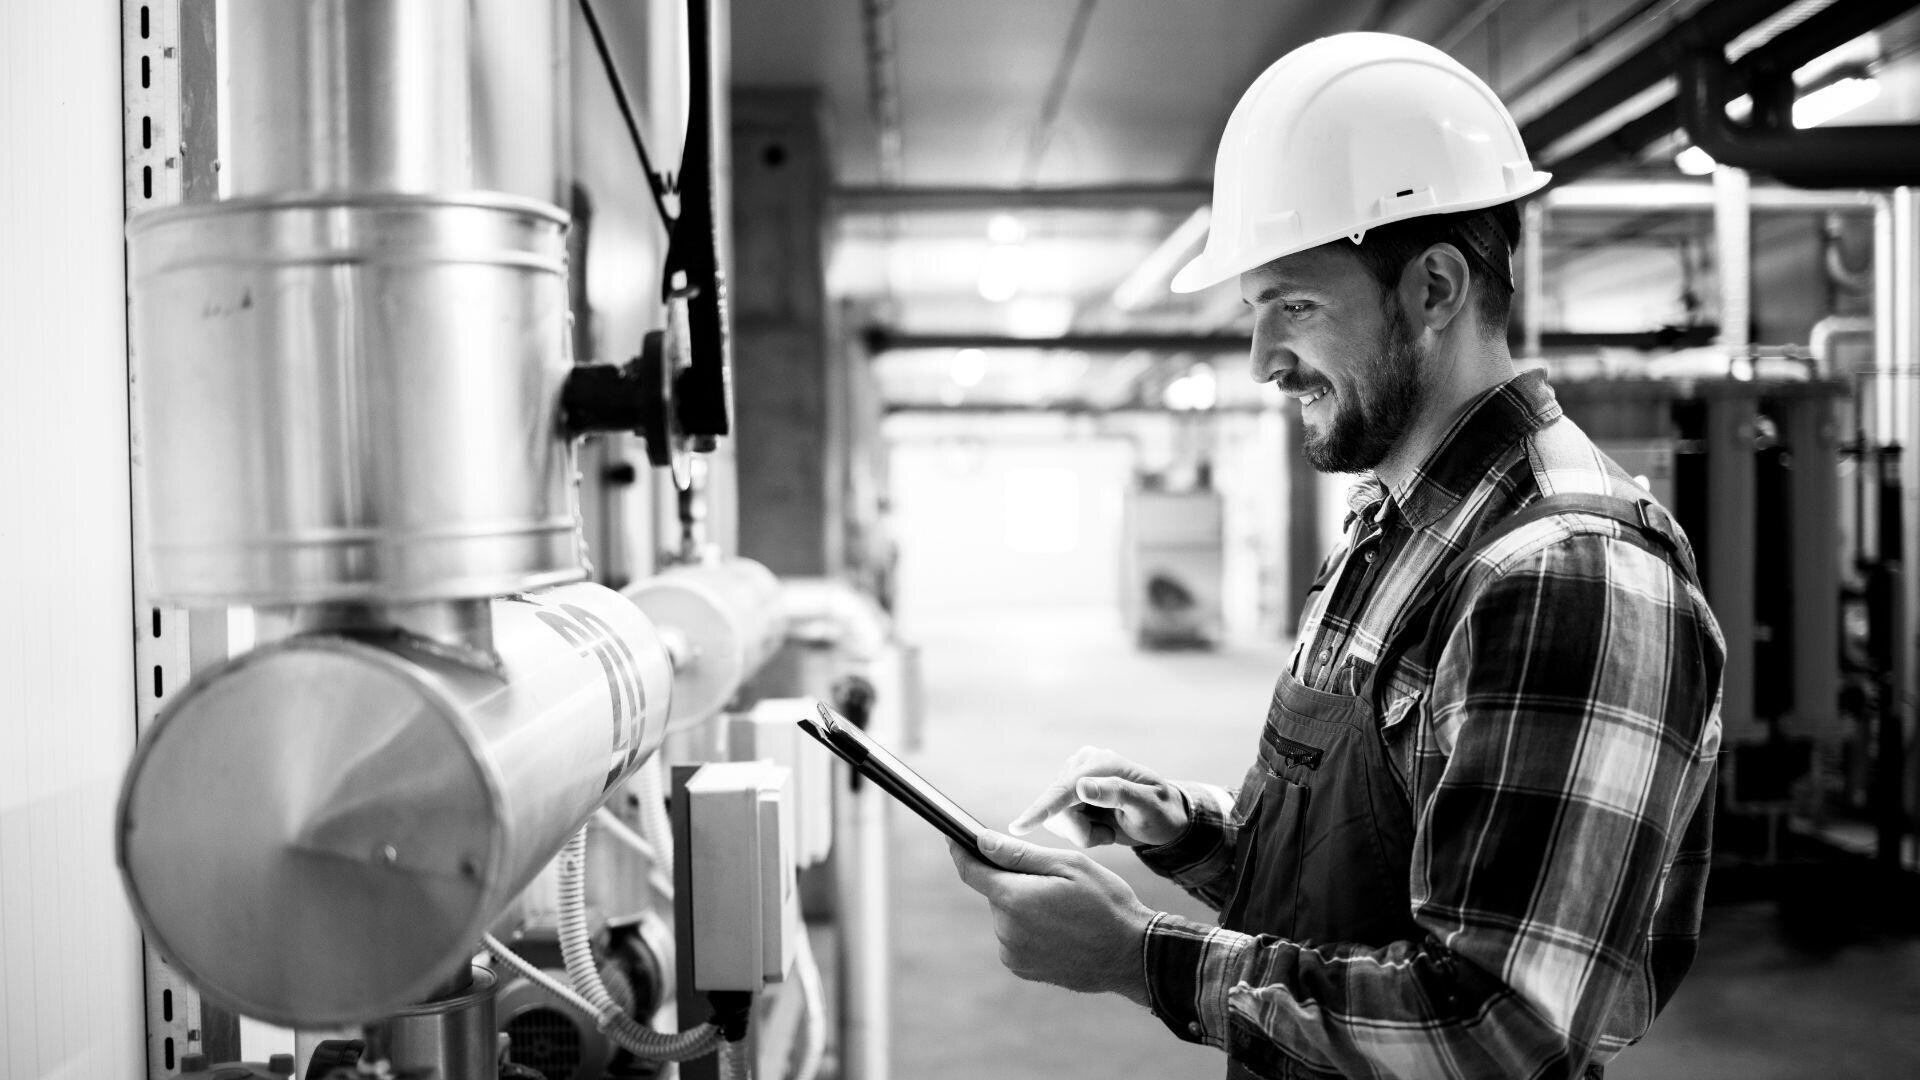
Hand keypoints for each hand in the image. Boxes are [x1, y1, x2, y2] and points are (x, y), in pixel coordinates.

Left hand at [948, 831, 1155, 1004]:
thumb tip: (980, 840)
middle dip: (1014, 881)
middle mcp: (1006, 930)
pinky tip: (1060, 928)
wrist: (1131, 954)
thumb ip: (1019, 854)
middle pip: (995, 892)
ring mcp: (1013, 954)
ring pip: (1006, 914)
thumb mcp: (1068, 866)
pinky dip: (1030, 928)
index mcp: (1014, 899)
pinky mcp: (1022, 968)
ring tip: (1063, 910)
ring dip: (1024, 905)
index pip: (971, 871)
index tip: (953, 837)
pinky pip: (1015, 937)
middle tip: (1053, 882)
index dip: (960, 851)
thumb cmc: (1106, 902)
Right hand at [1007, 746, 1188, 847]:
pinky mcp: (1068, 794)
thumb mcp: (1147, 806)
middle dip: (1080, 831)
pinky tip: (1099, 826)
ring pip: (1055, 818)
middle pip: (1056, 808)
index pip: (1065, 789)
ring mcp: (1073, 778)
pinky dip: (1079, 832)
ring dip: (1081, 833)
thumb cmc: (1160, 813)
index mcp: (1101, 762)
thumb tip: (1082, 786)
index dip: (1042, 810)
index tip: (1018, 828)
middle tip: (1108, 837)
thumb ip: (1117, 793)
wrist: (1162, 818)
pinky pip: (1058, 822)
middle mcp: (1081, 764)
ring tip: (1108, 830)